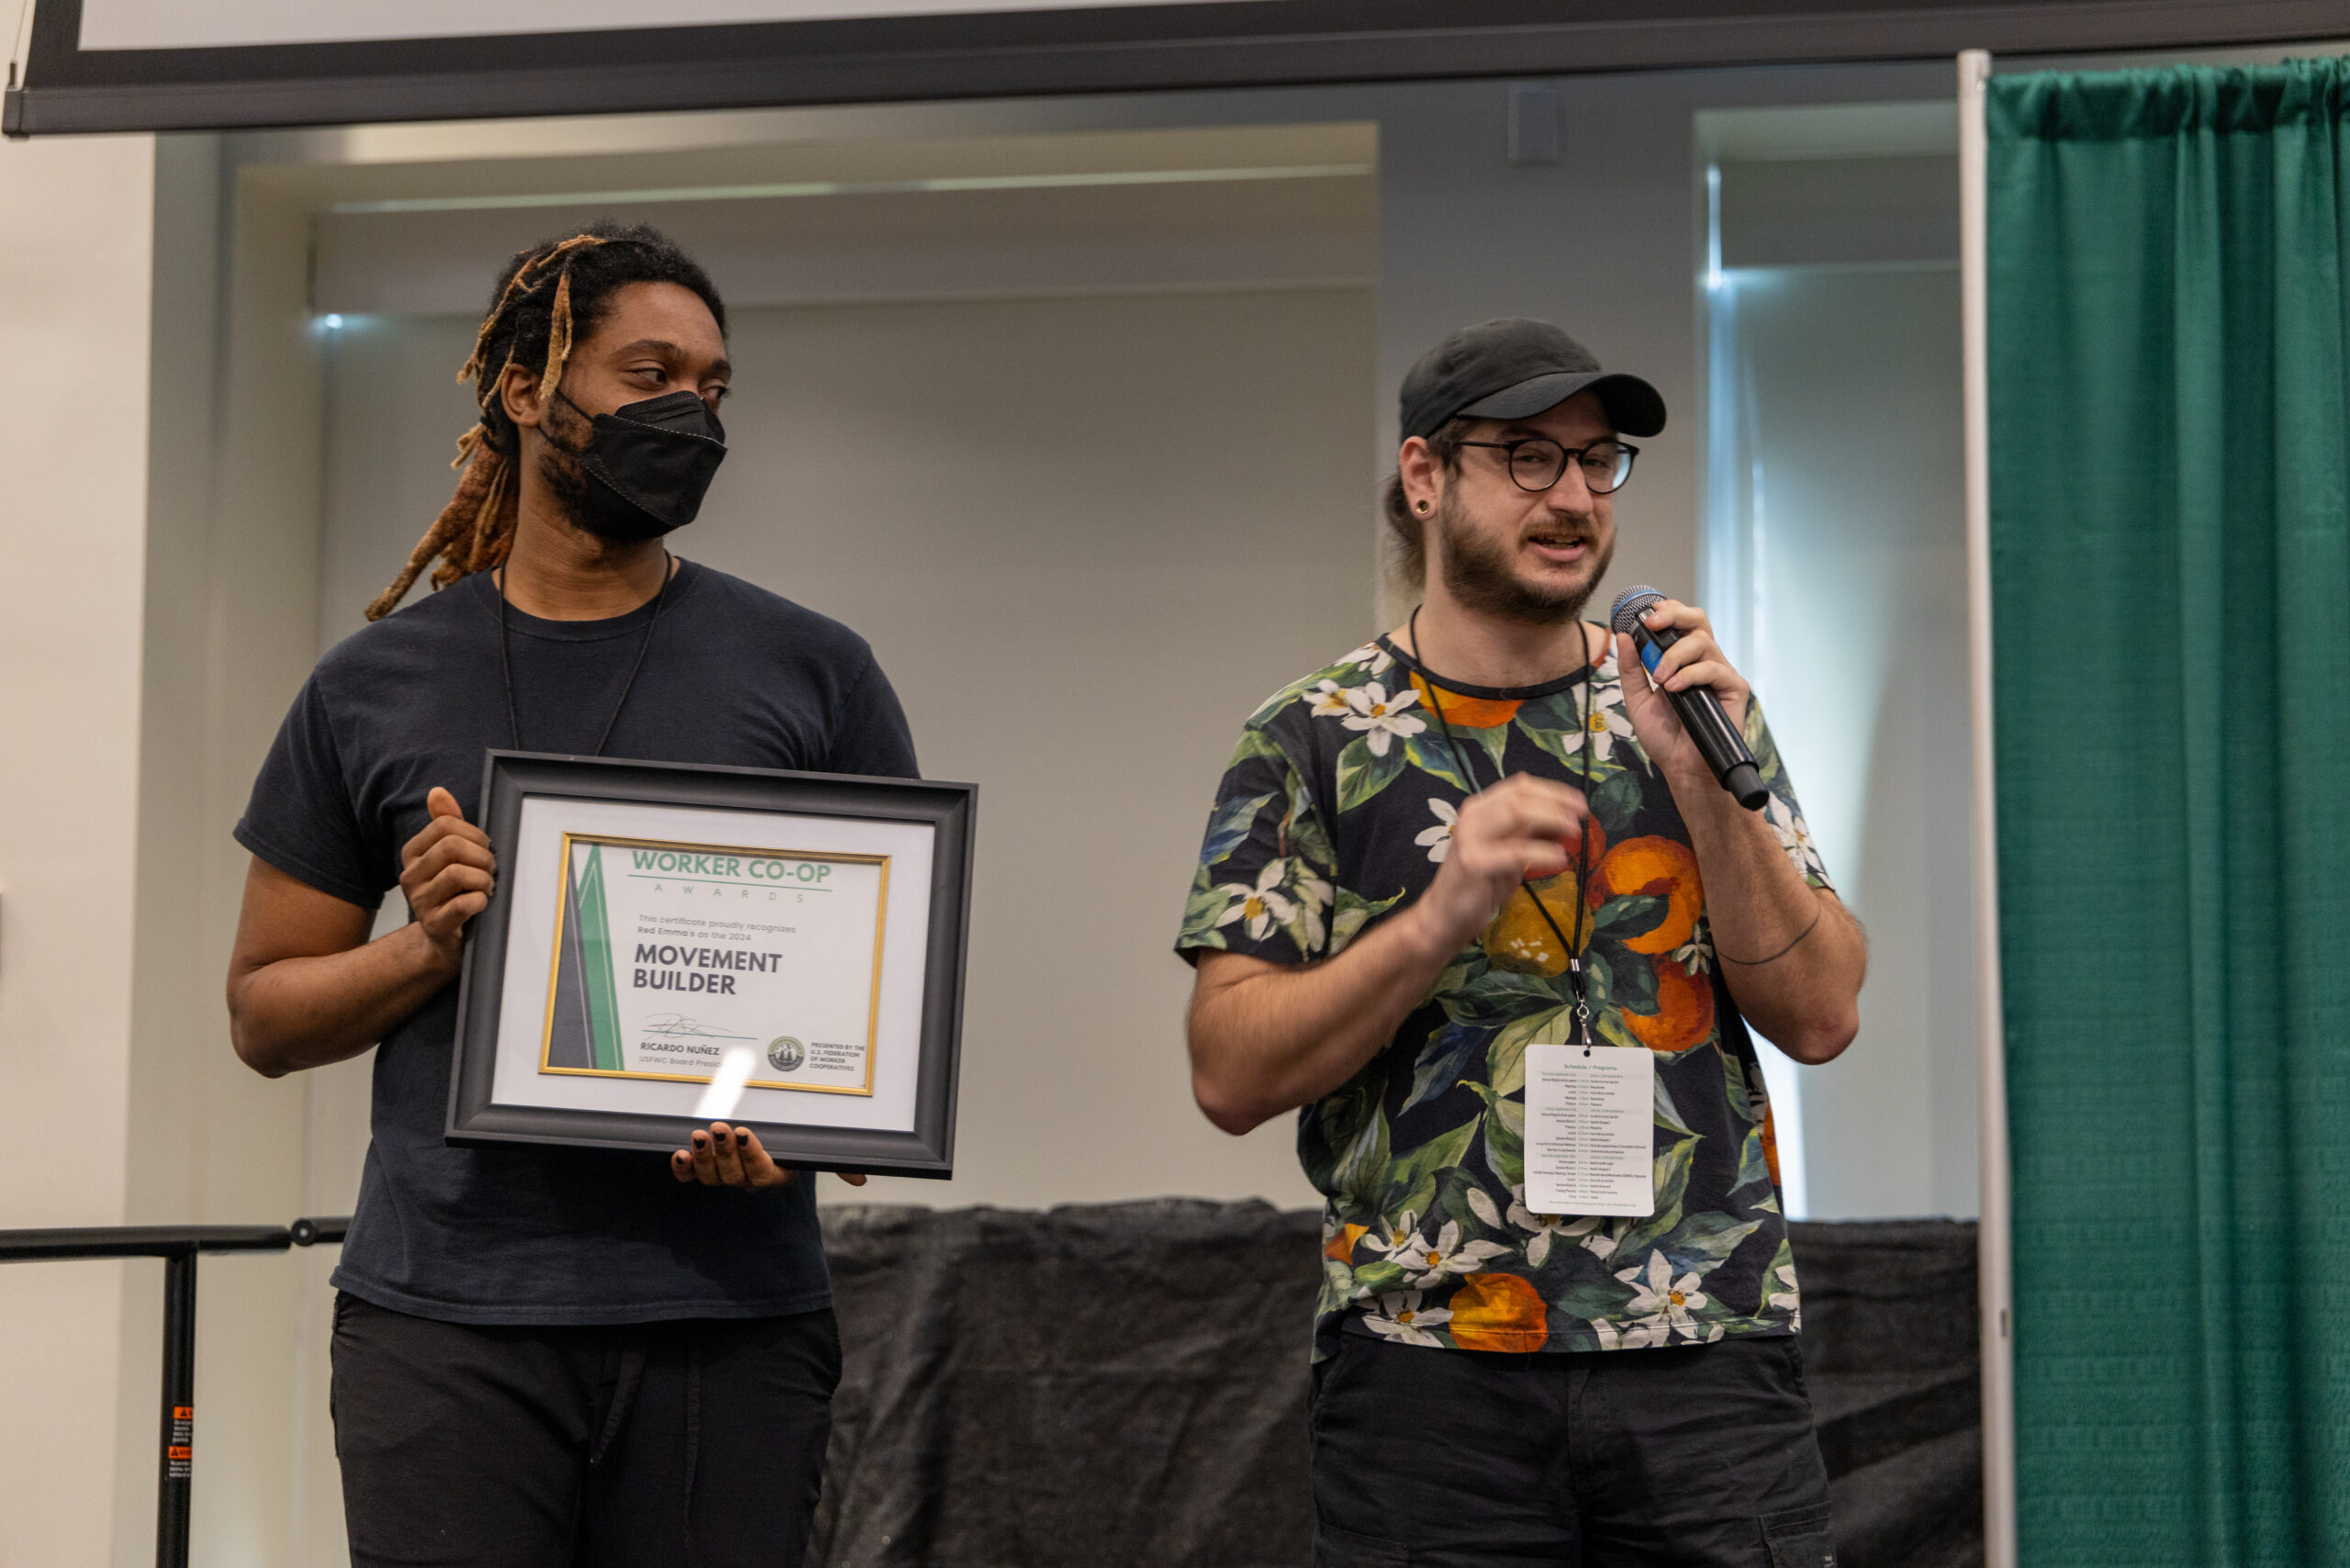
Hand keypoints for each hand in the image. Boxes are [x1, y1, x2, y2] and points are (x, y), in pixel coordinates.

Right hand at [397, 787, 494, 975]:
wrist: (444, 940)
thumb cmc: (453, 892)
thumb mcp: (449, 854)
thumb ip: (445, 823)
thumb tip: (437, 792)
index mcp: (412, 853)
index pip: (446, 825)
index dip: (475, 834)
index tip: (484, 849)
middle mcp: (409, 876)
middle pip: (452, 847)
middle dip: (482, 857)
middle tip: (490, 871)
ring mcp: (419, 902)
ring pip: (458, 874)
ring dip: (484, 880)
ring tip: (486, 889)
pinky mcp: (434, 925)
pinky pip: (463, 904)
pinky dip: (481, 901)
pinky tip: (482, 904)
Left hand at [668, 1123, 868, 1189]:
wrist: (769, 1140)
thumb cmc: (792, 1145)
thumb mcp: (814, 1150)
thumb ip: (836, 1162)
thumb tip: (862, 1178)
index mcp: (774, 1175)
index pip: (763, 1174)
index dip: (752, 1157)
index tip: (745, 1134)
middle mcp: (746, 1179)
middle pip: (734, 1176)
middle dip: (725, 1152)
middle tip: (720, 1127)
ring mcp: (723, 1174)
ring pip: (712, 1176)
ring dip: (704, 1157)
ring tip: (700, 1134)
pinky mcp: (702, 1169)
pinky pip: (690, 1177)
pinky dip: (683, 1169)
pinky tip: (680, 1154)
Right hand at [1407, 774, 1588, 957]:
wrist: (1444, 916)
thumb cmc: (1480, 884)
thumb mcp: (1509, 852)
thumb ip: (1529, 833)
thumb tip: (1565, 818)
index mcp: (1480, 808)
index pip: (1518, 786)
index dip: (1553, 790)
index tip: (1578, 802)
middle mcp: (1472, 816)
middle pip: (1519, 795)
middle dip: (1556, 802)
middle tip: (1581, 814)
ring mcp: (1470, 837)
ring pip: (1517, 813)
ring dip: (1552, 818)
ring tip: (1574, 831)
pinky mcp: (1473, 863)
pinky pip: (1515, 851)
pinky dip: (1542, 852)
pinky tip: (1559, 858)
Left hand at [1615, 599, 1749, 785]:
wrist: (1682, 767)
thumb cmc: (1664, 736)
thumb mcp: (1637, 699)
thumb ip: (1631, 669)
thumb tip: (1623, 636)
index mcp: (1683, 660)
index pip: (1681, 623)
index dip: (1668, 611)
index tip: (1647, 614)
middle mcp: (1704, 662)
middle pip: (1698, 621)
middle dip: (1675, 616)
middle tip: (1653, 625)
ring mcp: (1720, 673)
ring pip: (1703, 642)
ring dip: (1675, 656)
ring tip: (1660, 679)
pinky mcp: (1734, 688)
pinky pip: (1714, 669)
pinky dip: (1691, 675)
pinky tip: (1675, 689)